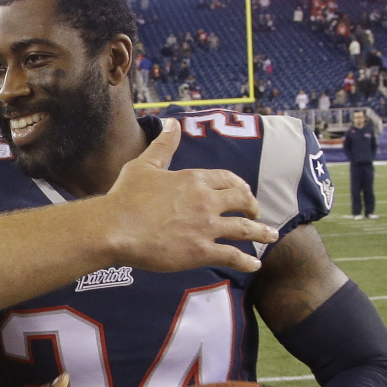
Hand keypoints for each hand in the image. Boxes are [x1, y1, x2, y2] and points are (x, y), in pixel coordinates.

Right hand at [103, 118, 278, 273]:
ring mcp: (206, 227)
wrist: (115, 228)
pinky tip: (255, 264)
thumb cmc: (125, 197)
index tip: (243, 192)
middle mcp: (206, 201)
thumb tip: (172, 122)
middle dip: (253, 207)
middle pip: (242, 201)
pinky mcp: (201, 251)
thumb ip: (163, 144)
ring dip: (261, 233)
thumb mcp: (144, 164)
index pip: (227, 179)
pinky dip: (247, 260)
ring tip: (271, 237)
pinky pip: (233, 256)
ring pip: (245, 229)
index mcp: (194, 179)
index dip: (239, 186)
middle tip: (257, 214)